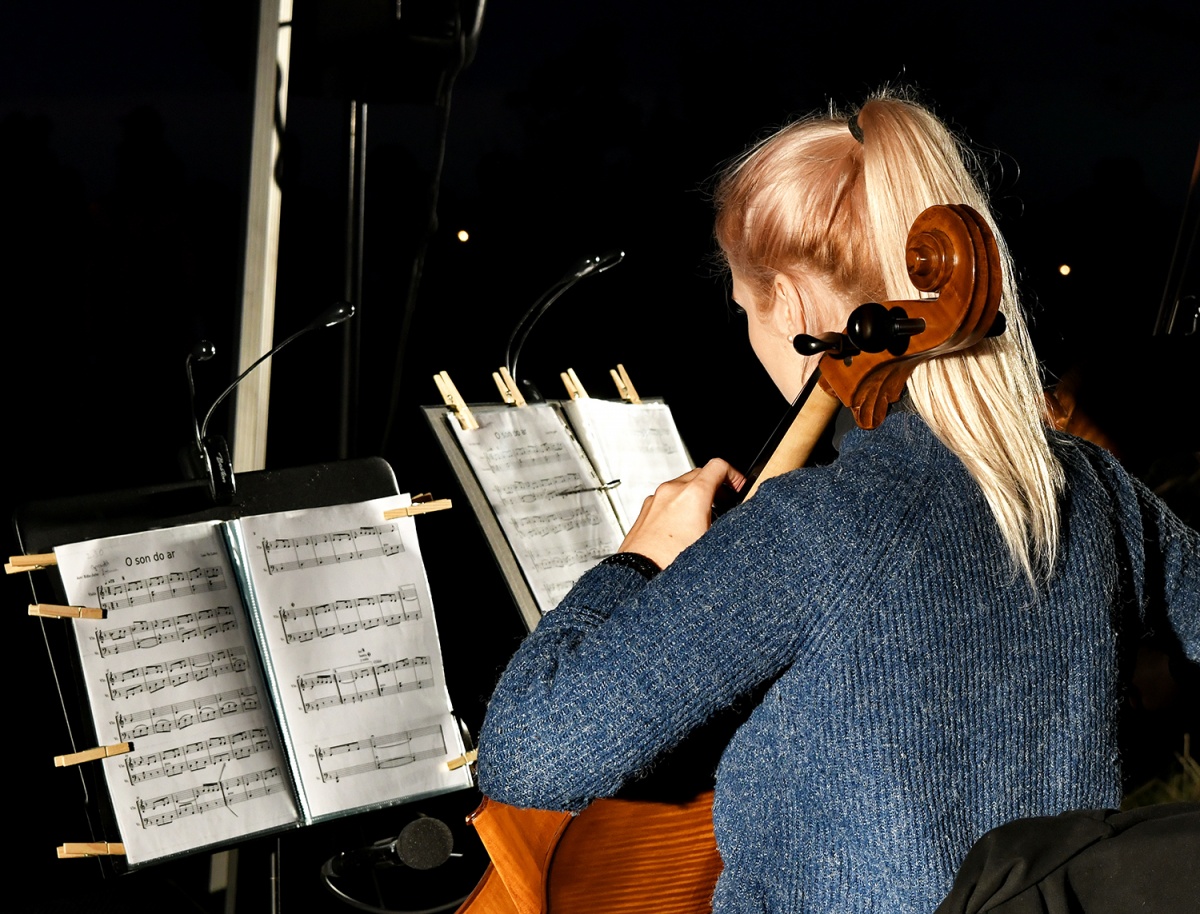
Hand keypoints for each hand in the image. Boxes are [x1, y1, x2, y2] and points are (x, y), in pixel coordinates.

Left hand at [618, 459, 745, 569]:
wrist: (640, 576)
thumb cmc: (671, 563)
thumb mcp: (713, 543)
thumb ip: (727, 524)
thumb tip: (736, 519)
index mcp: (692, 494)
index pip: (719, 466)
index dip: (734, 475)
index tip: (738, 487)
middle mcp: (672, 491)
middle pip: (700, 474)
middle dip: (715, 486)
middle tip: (724, 504)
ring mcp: (656, 500)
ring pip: (681, 486)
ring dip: (696, 496)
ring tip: (703, 519)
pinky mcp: (645, 511)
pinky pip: (666, 499)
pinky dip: (678, 505)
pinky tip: (683, 528)